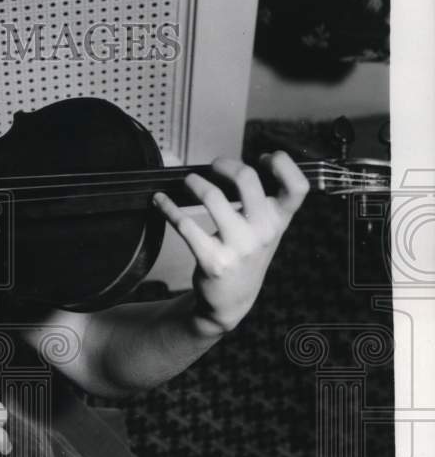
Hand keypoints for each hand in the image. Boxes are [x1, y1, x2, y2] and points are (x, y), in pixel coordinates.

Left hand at [152, 151, 309, 335]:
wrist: (232, 299)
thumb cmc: (246, 254)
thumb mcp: (265, 230)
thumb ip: (261, 201)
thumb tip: (231, 165)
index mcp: (280, 220)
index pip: (297, 187)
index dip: (282, 164)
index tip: (262, 157)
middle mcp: (264, 232)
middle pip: (248, 179)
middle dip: (224, 164)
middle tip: (213, 166)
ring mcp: (239, 247)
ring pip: (213, 197)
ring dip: (194, 182)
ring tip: (188, 181)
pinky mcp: (213, 260)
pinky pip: (185, 224)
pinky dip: (168, 207)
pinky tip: (160, 200)